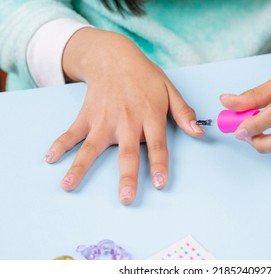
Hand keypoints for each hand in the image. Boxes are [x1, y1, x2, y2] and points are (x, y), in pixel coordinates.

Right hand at [44, 28, 203, 203]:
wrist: (114, 56)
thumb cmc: (145, 76)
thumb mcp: (170, 90)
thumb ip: (184, 113)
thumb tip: (199, 133)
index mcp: (150, 115)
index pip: (158, 145)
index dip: (159, 165)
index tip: (160, 184)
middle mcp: (127, 120)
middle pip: (128, 153)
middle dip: (127, 177)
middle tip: (125, 199)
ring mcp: (104, 119)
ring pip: (93, 147)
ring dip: (80, 167)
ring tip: (68, 185)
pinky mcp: (87, 115)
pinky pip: (72, 132)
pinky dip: (60, 144)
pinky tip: (50, 158)